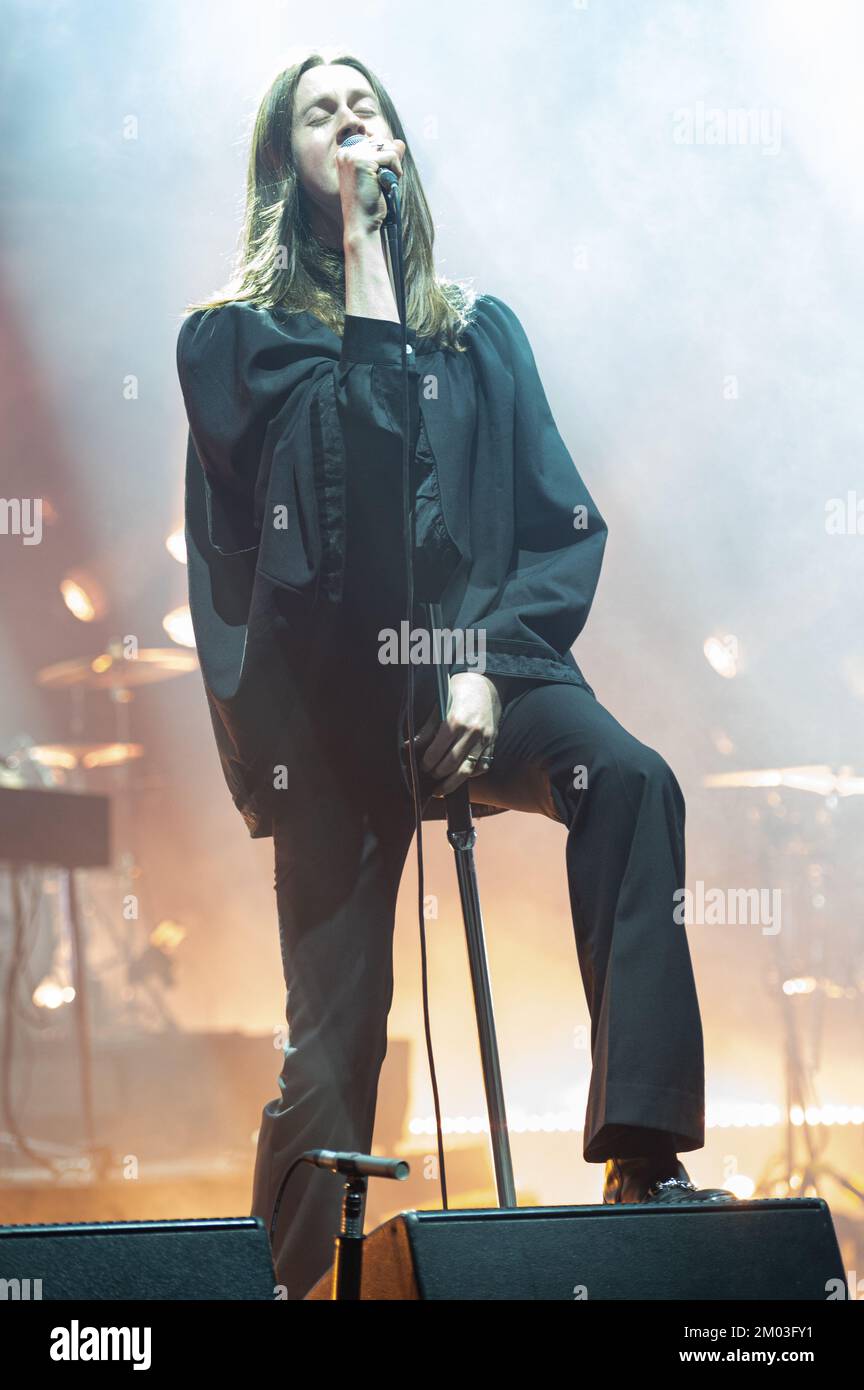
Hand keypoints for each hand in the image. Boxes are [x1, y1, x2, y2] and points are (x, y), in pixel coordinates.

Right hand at [337, 134, 404, 234]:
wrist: (361, 224)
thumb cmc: (368, 204)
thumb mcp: (378, 176)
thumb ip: (388, 157)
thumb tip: (400, 143)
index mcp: (345, 154)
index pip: (374, 141)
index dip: (384, 158)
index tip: (379, 177)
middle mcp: (346, 152)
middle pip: (381, 142)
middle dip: (390, 161)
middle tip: (383, 182)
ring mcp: (353, 156)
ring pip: (387, 147)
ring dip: (393, 166)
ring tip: (385, 183)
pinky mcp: (363, 162)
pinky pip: (391, 156)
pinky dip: (396, 170)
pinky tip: (388, 184)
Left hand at [411, 672, 501, 797]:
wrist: (486, 683)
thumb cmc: (458, 691)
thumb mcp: (439, 706)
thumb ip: (427, 729)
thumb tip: (410, 747)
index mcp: (455, 721)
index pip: (437, 752)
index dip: (426, 764)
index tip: (421, 768)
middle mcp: (472, 732)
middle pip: (451, 765)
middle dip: (437, 775)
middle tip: (429, 778)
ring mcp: (485, 739)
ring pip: (468, 770)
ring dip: (453, 784)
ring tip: (441, 790)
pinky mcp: (493, 742)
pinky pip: (483, 766)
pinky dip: (471, 774)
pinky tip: (460, 776)